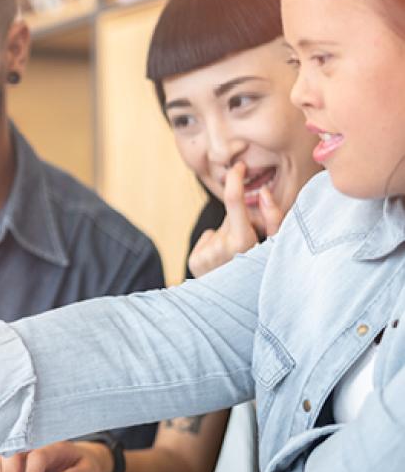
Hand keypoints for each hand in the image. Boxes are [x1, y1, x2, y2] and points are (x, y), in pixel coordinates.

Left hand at [188, 162, 283, 277]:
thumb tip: (262, 192)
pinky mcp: (195, 261)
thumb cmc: (262, 273)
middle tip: (248, 245)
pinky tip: (222, 261)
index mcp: (242, 243)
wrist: (237, 305)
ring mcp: (205, 256)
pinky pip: (208, 239)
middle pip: (230, 217)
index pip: (234, 201)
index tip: (237, 167)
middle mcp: (221, 249)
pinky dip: (215, 245)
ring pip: (220, 229)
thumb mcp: (276, 245)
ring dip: (228, 236)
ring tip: (236, 257)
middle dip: (240, 223)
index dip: (235, 180)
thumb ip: (273, 217)